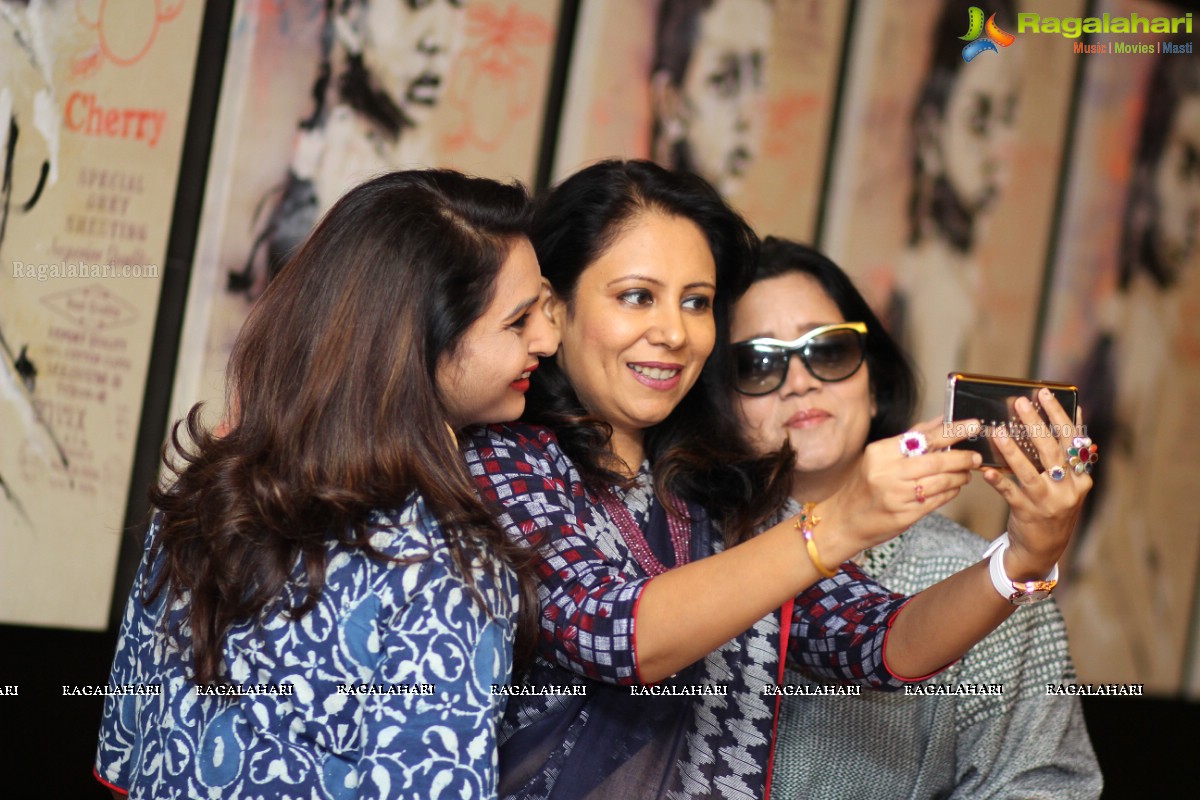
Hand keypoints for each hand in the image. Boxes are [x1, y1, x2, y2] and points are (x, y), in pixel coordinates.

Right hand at [821, 416, 981, 559]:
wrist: (843, 520)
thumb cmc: (863, 486)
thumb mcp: (880, 456)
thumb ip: (912, 437)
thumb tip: (941, 420)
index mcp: (880, 452)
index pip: (924, 437)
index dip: (953, 431)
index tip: (973, 425)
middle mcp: (887, 472)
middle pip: (936, 461)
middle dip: (962, 457)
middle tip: (976, 456)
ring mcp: (896, 495)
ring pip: (940, 482)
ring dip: (959, 476)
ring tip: (966, 473)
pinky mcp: (904, 515)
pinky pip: (937, 500)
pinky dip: (951, 492)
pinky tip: (954, 488)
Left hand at [981, 389, 1091, 579]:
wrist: (1044, 548)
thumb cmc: (1053, 505)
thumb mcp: (1069, 482)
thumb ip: (1070, 454)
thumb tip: (1076, 414)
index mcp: (1081, 477)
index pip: (1072, 440)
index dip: (1059, 415)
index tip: (1045, 393)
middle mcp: (1068, 489)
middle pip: (1052, 451)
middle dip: (1036, 424)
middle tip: (1019, 402)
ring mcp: (1048, 502)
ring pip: (1030, 472)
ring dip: (1012, 451)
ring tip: (998, 431)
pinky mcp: (1027, 514)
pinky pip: (1011, 494)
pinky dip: (999, 480)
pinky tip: (987, 469)